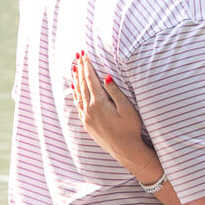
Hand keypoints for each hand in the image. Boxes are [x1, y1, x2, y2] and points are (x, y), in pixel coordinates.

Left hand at [70, 51, 152, 176]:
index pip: (91, 79)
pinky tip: (74, 88)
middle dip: (80, 68)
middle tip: (78, 55)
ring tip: (75, 67)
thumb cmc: (130, 129)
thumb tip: (105, 76)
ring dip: (76, 79)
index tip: (85, 54)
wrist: (125, 150)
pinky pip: (78, 104)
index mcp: (99, 103)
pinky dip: (75, 94)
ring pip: (78, 94)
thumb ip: (115, 92)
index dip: (88, 66)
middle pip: (82, 84)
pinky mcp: (86, 124)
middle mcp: (89, 109)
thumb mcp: (127, 109)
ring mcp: (86, 117)